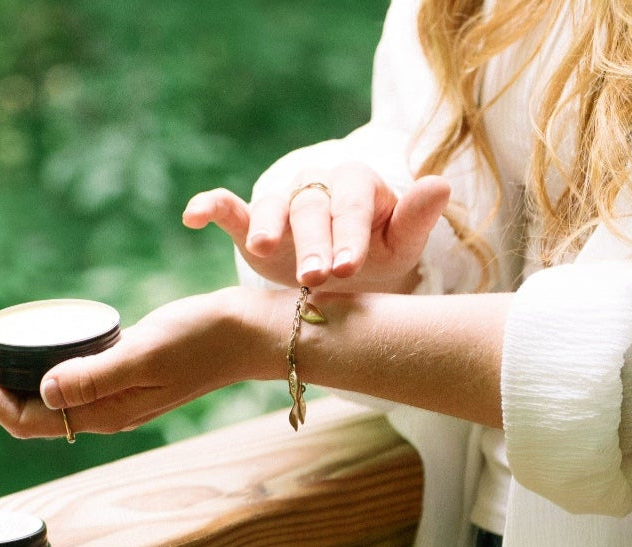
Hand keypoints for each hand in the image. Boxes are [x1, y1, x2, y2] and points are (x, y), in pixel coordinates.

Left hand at [0, 289, 270, 438]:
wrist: (249, 332)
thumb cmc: (203, 339)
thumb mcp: (145, 353)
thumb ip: (95, 375)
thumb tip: (43, 390)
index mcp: (104, 415)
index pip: (26, 419)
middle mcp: (102, 412)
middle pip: (26, 410)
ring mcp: (110, 394)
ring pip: (41, 394)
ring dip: (2, 373)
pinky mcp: (119, 373)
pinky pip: (62, 376)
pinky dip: (32, 360)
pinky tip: (22, 341)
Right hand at [182, 163, 449, 292]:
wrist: (348, 272)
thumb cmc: (379, 254)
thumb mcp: (403, 243)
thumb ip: (416, 217)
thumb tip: (439, 184)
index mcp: (356, 185)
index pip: (352, 203)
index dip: (350, 232)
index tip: (350, 265)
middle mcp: (317, 187)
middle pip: (311, 207)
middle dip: (313, 242)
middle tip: (316, 277)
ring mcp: (282, 205)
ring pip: (271, 207)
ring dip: (267, 227)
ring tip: (263, 250)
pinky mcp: (250, 223)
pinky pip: (229, 208)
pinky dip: (209, 206)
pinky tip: (192, 216)